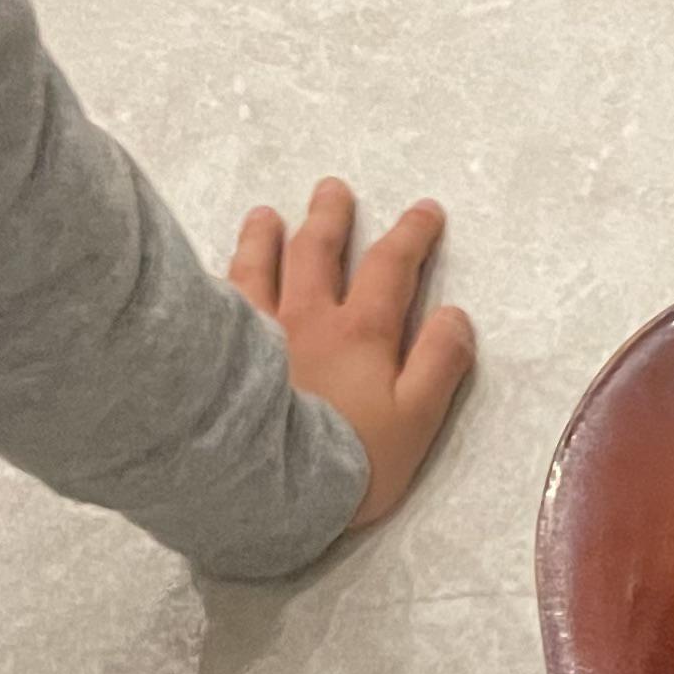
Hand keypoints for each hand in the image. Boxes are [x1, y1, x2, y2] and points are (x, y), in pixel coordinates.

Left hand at [231, 179, 474, 529]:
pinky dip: (221, 276)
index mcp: (362, 331)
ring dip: (266, 236)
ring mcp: (258, 329)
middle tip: (332, 189)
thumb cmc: (350, 460)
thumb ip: (441, 364)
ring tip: (265, 215)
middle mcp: (308, 316)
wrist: (266, 484)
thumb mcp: (417, 419)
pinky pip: (219, 299)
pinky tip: (217, 270)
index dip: (412, 235)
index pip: (392, 268)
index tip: (425, 211)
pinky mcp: (220, 350)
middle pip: (317, 252)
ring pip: (260, 266)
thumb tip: (456, 315)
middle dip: (330, 217)